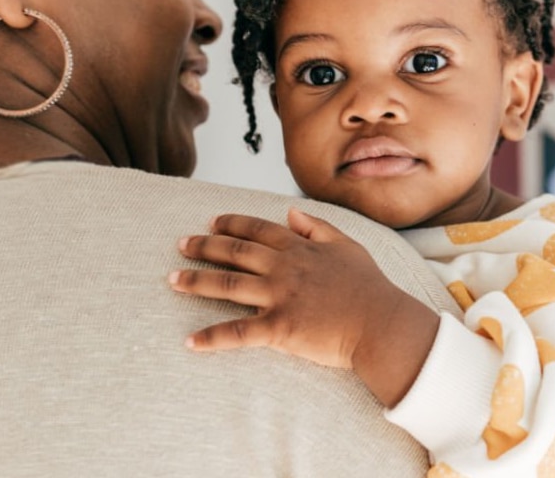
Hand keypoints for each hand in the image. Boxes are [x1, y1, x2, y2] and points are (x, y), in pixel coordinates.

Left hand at [172, 208, 437, 405]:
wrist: (382, 324)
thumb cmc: (369, 288)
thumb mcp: (348, 246)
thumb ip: (318, 226)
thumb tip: (291, 211)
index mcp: (300, 248)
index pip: (257, 230)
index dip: (231, 224)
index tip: (211, 222)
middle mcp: (284, 268)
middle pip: (234, 253)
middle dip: (203, 247)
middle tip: (180, 245)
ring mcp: (280, 297)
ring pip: (228, 286)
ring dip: (196, 282)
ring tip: (173, 281)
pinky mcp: (279, 328)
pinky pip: (238, 333)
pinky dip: (212, 337)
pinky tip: (190, 341)